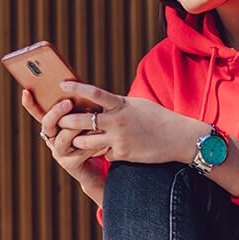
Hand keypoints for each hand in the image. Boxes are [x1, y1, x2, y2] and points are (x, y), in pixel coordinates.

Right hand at [22, 88, 109, 204]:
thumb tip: (81, 93)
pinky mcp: (70, 164)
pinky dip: (90, 142)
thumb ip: (79, 111)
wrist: (96, 169)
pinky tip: (100, 134)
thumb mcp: (84, 122)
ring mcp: (60, 153)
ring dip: (75, 128)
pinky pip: (79, 151)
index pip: (38, 114)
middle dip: (57, 112)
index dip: (30, 104)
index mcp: (53, 127)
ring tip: (89, 118)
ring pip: (62, 138)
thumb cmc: (91, 140)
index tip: (26, 92)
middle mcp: (52, 139)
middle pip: (47, 124)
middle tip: (68, 102)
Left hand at [54, 81, 207, 164]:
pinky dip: (106, 153)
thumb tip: (100, 101)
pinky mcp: (123, 154)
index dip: (76, 89)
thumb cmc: (158, 118)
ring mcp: (119, 138)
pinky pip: (105, 155)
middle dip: (67, 122)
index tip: (62, 84)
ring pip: (86, 141)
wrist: (178, 138)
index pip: (94, 93)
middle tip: (60, 122)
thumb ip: (117, 104)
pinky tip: (115, 151)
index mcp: (121, 104)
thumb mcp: (137, 105)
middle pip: (82, 120)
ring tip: (78, 139)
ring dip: (80, 141)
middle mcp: (118, 121)